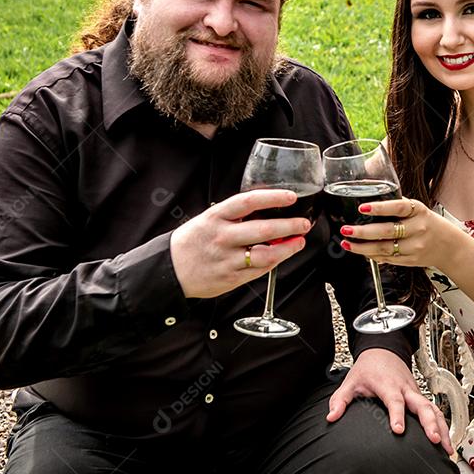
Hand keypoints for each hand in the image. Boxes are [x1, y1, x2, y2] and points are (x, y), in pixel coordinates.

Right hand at [169, 189, 311, 297]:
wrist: (170, 269)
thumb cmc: (193, 241)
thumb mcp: (209, 219)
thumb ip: (235, 215)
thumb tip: (267, 210)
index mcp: (216, 216)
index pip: (248, 202)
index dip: (273, 197)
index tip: (291, 197)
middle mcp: (222, 236)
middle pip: (263, 229)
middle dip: (290, 226)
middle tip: (304, 223)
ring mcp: (227, 258)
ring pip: (266, 254)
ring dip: (288, 248)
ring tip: (299, 241)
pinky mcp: (231, 277)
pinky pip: (259, 270)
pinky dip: (274, 261)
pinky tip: (282, 255)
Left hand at [326, 348, 452, 453]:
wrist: (382, 350)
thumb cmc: (368, 368)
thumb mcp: (350, 381)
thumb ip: (340, 399)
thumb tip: (331, 416)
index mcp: (388, 385)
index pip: (394, 400)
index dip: (397, 415)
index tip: (398, 430)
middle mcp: (405, 388)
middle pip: (422, 405)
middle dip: (430, 422)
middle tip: (434, 439)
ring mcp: (415, 392)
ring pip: (433, 408)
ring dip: (441, 426)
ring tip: (446, 447)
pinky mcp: (420, 396)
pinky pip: (435, 410)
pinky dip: (442, 424)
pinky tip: (446, 440)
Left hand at [338, 198, 463, 271]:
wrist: (449, 247)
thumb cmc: (429, 224)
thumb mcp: (418, 209)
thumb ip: (398, 206)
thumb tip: (370, 201)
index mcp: (419, 211)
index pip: (398, 207)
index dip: (380, 208)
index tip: (362, 208)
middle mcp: (418, 229)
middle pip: (387, 232)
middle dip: (363, 232)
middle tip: (346, 229)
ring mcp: (414, 247)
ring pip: (384, 249)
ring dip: (362, 247)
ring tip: (347, 243)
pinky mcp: (410, 260)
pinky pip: (387, 259)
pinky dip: (372, 255)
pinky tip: (361, 251)